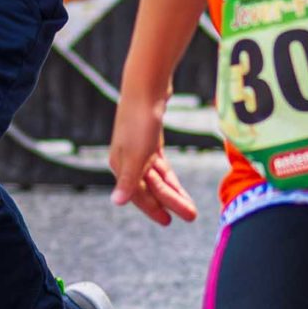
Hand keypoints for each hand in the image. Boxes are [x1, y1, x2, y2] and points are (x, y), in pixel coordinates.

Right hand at [108, 89, 198, 225]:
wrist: (146, 86)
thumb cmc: (140, 120)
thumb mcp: (137, 154)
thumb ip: (129, 180)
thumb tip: (116, 202)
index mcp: (120, 166)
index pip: (138, 195)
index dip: (154, 209)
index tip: (170, 222)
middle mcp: (126, 161)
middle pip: (151, 187)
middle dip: (171, 202)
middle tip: (190, 216)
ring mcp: (138, 150)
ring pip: (158, 178)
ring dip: (174, 191)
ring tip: (189, 205)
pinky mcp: (149, 140)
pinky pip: (160, 165)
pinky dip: (169, 176)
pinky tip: (177, 184)